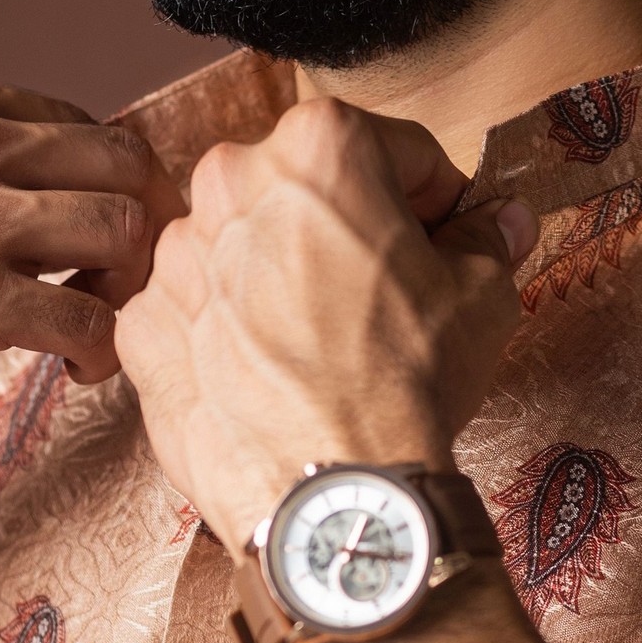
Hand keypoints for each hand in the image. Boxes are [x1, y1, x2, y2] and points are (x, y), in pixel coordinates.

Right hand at [0, 68, 185, 435]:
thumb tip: (108, 172)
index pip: (89, 126)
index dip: (117, 190)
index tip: (103, 244)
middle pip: (124, 167)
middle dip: (143, 231)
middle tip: (119, 284)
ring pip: (123, 233)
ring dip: (129, 290)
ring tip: (94, 324)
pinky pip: (92, 318)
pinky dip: (102, 351)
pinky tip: (76, 367)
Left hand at [113, 97, 535, 549]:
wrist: (331, 494)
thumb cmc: (405, 384)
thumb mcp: (481, 295)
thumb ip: (486, 237)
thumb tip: (499, 219)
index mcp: (318, 147)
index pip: (397, 150)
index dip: (434, 198)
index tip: (444, 236)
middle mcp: (231, 182)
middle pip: (307, 190)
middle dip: (347, 230)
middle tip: (383, 296)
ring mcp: (174, 255)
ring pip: (244, 247)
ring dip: (281, 278)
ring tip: (323, 346)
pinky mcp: (143, 325)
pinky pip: (195, 310)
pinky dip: (227, 334)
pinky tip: (270, 378)